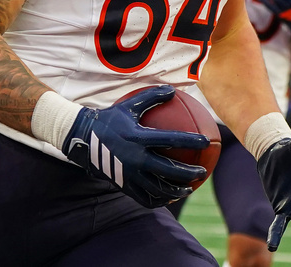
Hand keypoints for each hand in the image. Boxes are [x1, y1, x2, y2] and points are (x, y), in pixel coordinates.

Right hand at [62, 85, 209, 208]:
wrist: (84, 138)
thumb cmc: (110, 119)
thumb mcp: (129, 105)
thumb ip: (151, 97)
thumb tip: (173, 90)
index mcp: (139, 137)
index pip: (171, 140)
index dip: (191, 141)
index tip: (207, 141)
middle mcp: (135, 158)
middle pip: (169, 170)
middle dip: (189, 173)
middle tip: (201, 172)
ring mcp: (129, 174)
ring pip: (158, 188)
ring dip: (176, 190)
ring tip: (188, 189)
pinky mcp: (124, 185)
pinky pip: (144, 197)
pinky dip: (159, 200)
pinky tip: (168, 198)